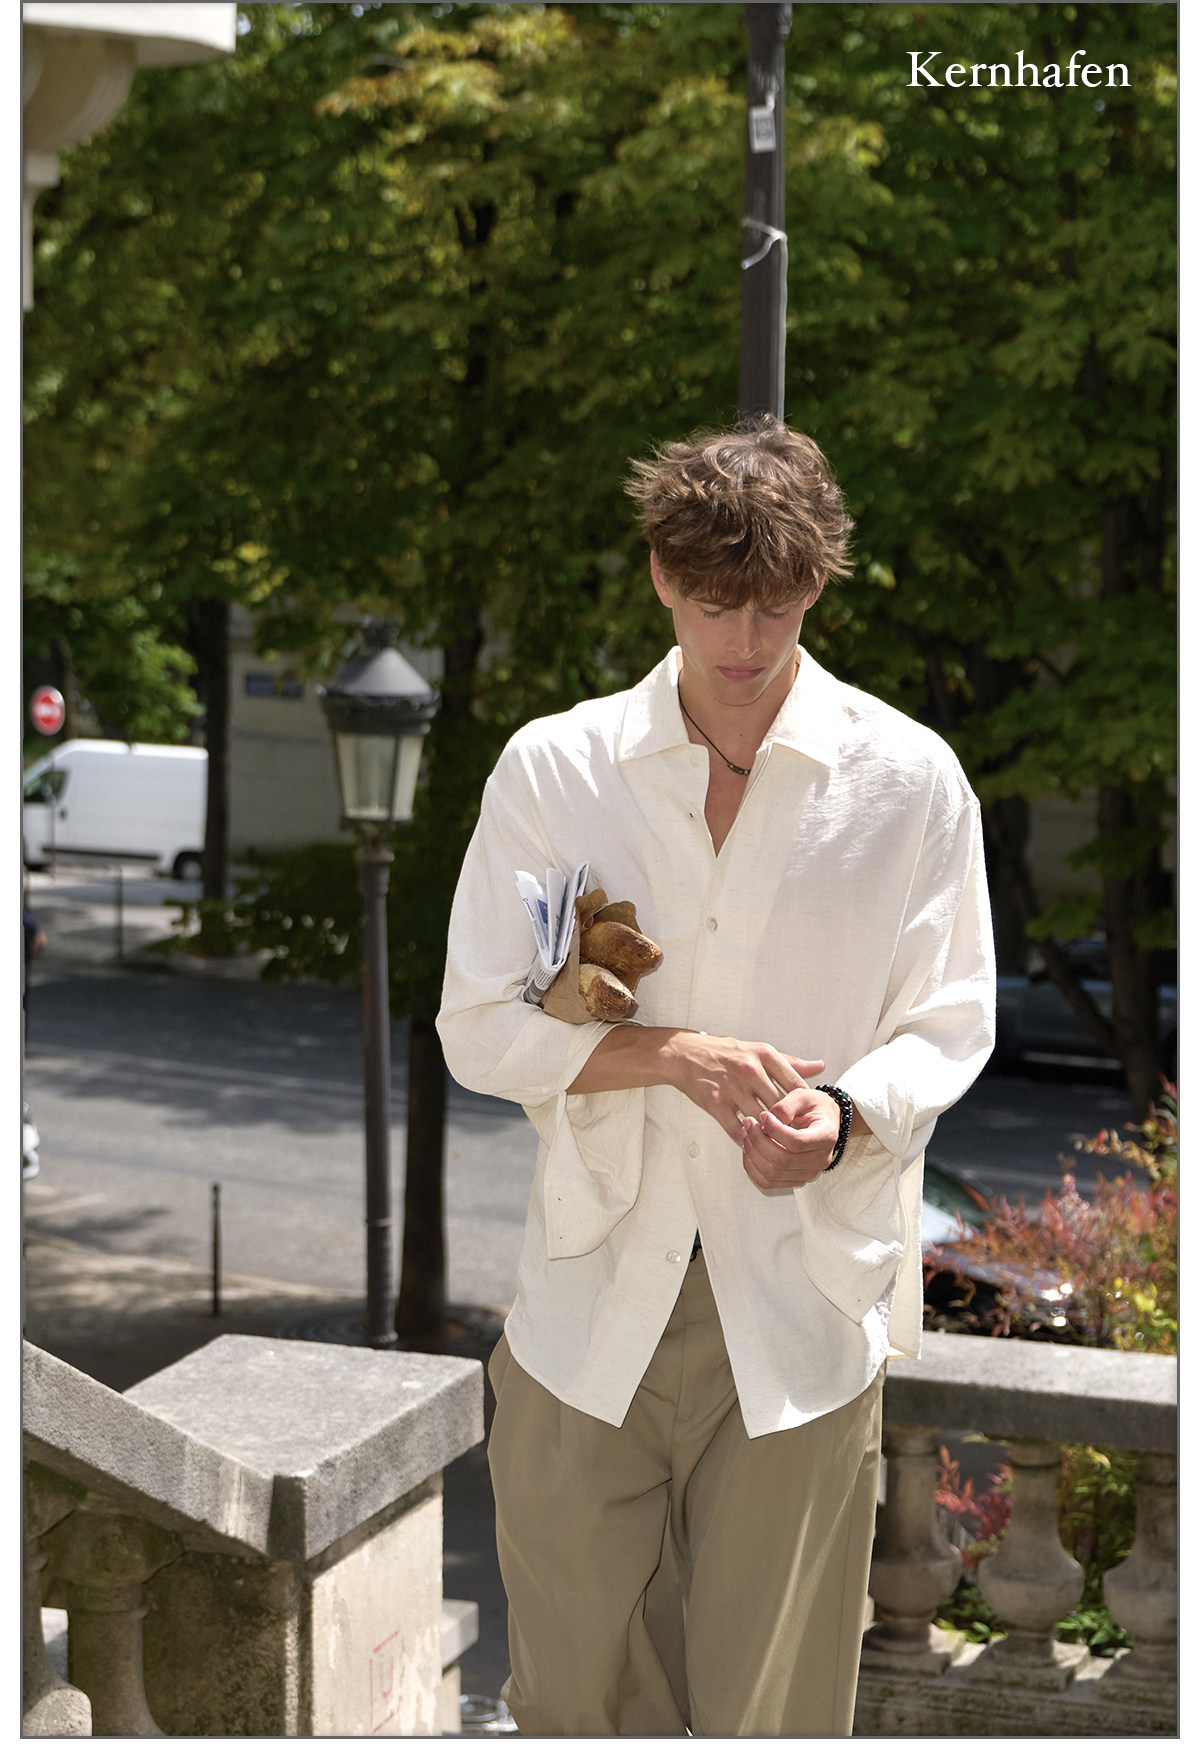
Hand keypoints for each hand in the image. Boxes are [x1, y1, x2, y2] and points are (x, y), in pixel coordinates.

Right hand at [665, 1034, 823, 1145]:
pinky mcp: (715, 1103)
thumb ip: (790, 1062)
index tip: (806, 1115)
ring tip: (776, 1143)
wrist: (685, 1054)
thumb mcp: (759, 1051)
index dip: (804, 1104)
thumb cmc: (726, 1053)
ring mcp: (732, 1087)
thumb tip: (819, 1067)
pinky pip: (736, 1129)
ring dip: (768, 1134)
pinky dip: (746, 1140)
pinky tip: (752, 1143)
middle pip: (780, 1105)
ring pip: (760, 1120)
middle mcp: (749, 1069)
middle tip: (797, 1136)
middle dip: (789, 1123)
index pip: (796, 1083)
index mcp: (764, 1055)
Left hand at [740, 1085, 842, 1191]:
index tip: (763, 1116)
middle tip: (748, 1123)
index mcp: (825, 1137)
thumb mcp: (803, 1096)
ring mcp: (808, 1172)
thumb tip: (767, 1120)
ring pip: (773, 1175)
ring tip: (747, 1134)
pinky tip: (749, 1150)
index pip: (797, 1142)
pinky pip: (769, 1182)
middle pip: (783, 1161)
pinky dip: (753, 1168)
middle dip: (758, 1141)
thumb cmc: (815, 1107)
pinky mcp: (796, 1179)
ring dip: (753, 1155)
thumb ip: (786, 1106)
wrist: (824, 1121)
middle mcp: (820, 1159)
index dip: (775, 1130)